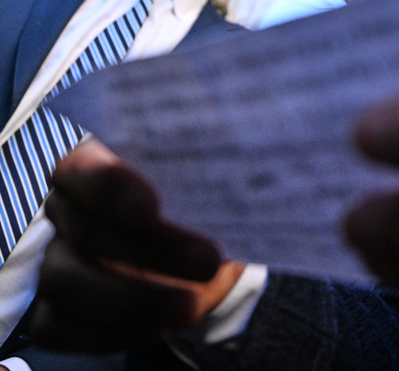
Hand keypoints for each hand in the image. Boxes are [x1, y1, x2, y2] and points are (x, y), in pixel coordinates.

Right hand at [32, 139, 237, 351]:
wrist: (205, 258)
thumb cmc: (203, 207)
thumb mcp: (213, 186)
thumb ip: (212, 177)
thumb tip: (240, 174)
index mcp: (93, 167)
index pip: (81, 168)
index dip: (109, 186)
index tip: (153, 205)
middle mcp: (67, 213)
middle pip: (85, 231)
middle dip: (150, 250)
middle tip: (208, 260)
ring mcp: (57, 262)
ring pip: (65, 283)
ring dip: (132, 300)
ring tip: (189, 306)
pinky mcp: (56, 312)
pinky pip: (61, 328)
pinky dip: (111, 333)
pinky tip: (159, 328)